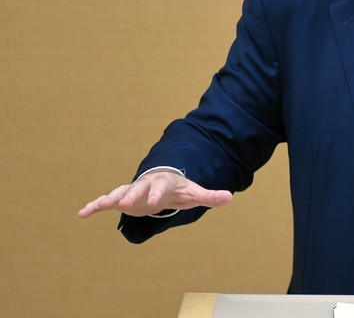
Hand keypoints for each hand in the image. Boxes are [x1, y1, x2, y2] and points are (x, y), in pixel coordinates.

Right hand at [77, 169, 232, 218]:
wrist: (166, 183)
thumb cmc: (181, 189)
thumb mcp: (196, 193)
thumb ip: (210, 196)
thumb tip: (229, 197)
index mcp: (165, 182)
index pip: (161, 186)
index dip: (158, 194)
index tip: (154, 204)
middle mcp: (146, 184)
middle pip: (137, 187)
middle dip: (130, 194)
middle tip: (121, 204)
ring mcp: (133, 190)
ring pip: (119, 192)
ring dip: (108, 199)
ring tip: (97, 207)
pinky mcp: (123, 199)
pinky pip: (105, 202)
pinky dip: (94, 206)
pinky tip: (81, 214)